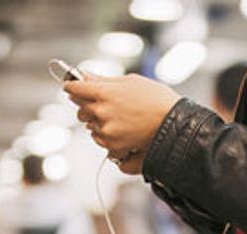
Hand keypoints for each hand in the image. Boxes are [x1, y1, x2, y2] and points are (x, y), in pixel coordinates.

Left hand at [64, 75, 180, 174]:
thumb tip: (86, 76)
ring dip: (98, 121)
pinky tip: (122, 129)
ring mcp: (107, 130)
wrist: (174, 126)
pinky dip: (106, 135)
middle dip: (87, 105)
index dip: (72, 86)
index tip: (72, 86)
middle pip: (80, 109)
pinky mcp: (113, 145)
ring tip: (119, 118)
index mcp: (104, 92)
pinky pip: (100, 139)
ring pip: (90, 125)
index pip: (75, 88)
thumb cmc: (157, 100)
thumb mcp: (130, 81)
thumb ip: (104, 80)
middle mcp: (102, 112)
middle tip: (102, 103)